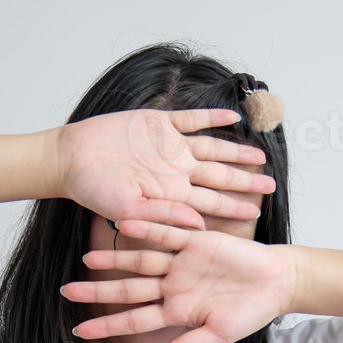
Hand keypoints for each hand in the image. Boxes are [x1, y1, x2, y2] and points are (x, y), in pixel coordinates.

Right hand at [54, 109, 274, 228]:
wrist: (71, 159)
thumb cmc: (93, 190)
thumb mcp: (128, 209)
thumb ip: (163, 216)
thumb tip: (200, 225)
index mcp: (172, 193)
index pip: (212, 203)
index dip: (235, 207)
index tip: (258, 213)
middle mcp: (177, 170)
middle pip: (220, 177)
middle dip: (246, 182)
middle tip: (271, 186)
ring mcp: (170, 146)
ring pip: (213, 148)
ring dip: (237, 151)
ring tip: (260, 155)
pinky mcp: (159, 123)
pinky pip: (192, 119)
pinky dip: (211, 117)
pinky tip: (232, 117)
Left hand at [61, 221, 300, 342]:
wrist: (277, 282)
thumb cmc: (251, 312)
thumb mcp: (218, 334)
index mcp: (176, 311)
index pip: (134, 319)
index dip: (107, 324)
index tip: (79, 330)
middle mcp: (173, 286)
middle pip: (128, 290)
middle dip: (98, 291)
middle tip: (66, 291)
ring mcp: (182, 263)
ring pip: (140, 261)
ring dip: (114, 260)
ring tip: (87, 259)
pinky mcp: (196, 241)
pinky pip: (167, 233)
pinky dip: (148, 229)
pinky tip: (126, 225)